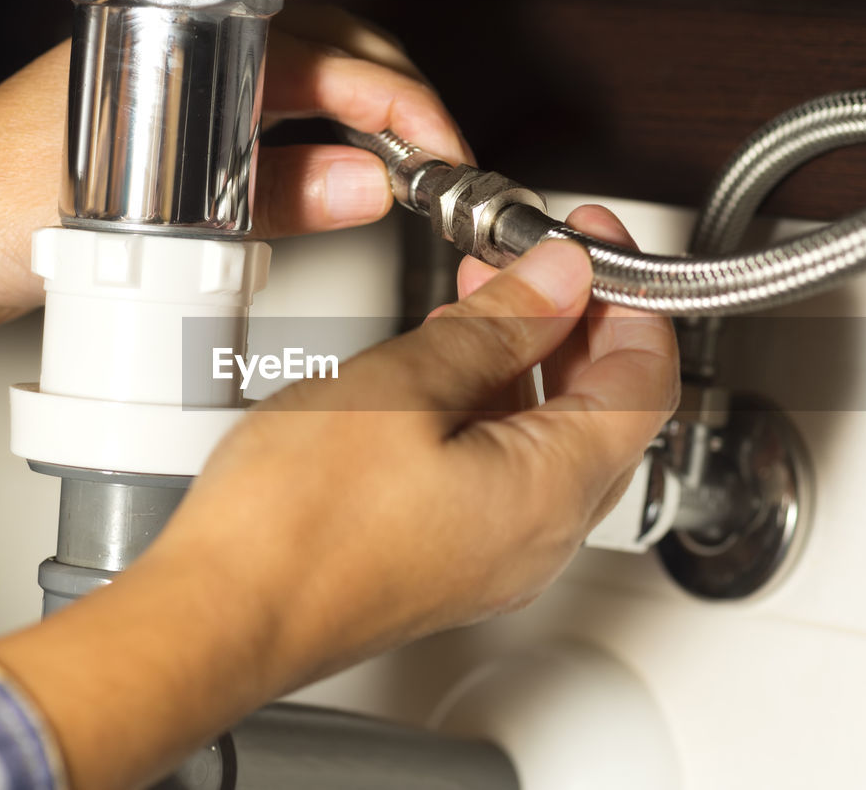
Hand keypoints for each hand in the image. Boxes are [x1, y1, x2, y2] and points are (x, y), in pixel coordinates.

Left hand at [0, 6, 469, 359]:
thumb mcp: (140, 220)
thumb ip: (263, 203)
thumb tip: (364, 185)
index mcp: (164, 51)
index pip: (319, 56)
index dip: (394, 97)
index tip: (437, 146)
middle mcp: (170, 66)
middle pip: (321, 57)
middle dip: (390, 99)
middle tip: (432, 159)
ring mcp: (166, 107)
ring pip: (294, 97)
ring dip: (354, 130)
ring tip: (394, 179)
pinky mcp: (158, 157)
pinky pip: (257, 144)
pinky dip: (305, 165)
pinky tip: (323, 197)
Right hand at [0, 206, 678, 789]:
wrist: (219, 617)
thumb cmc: (291, 528)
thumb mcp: (402, 388)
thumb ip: (498, 325)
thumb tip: (560, 279)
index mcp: (548, 492)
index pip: (646, 381)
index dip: (631, 300)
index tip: (595, 248)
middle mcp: (536, 537)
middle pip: (603, 412)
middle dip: (576, 323)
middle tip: (532, 265)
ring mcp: (493, 557)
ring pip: (548, 441)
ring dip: (528, 362)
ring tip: (477, 302)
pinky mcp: (447, 562)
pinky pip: (502, 475)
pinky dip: (490, 408)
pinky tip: (440, 371)